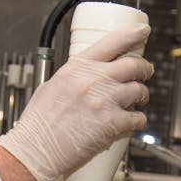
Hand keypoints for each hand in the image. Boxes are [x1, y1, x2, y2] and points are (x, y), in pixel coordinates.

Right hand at [0, 23, 152, 180]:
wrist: (35, 149)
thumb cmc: (38, 123)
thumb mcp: (50, 87)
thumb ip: (71, 78)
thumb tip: (84, 77)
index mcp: (77, 68)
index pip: (112, 42)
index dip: (133, 34)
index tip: (144, 31)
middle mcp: (93, 80)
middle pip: (133, 65)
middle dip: (144, 68)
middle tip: (145, 72)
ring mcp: (104, 101)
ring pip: (139, 90)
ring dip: (143, 95)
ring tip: (139, 100)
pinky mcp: (111, 123)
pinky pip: (138, 118)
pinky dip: (139, 120)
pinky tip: (134, 122)